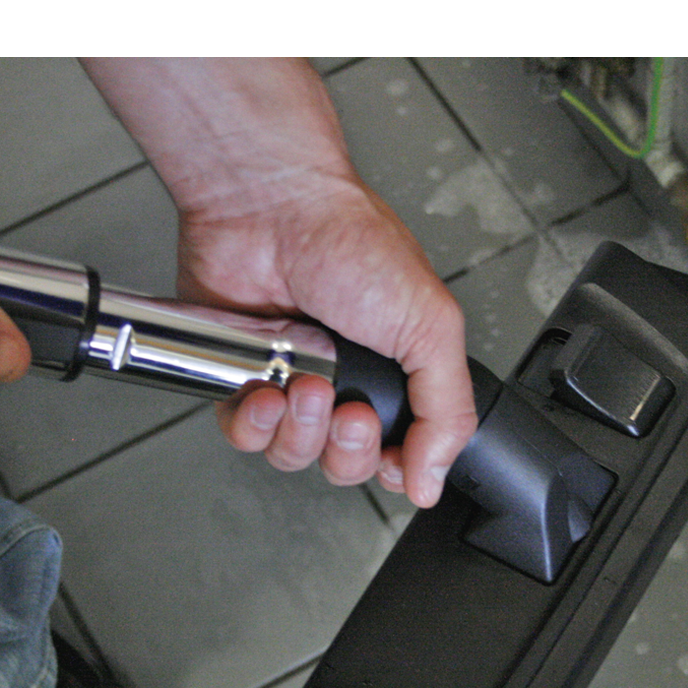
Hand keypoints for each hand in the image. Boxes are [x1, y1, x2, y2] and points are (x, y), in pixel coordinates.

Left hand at [81, 59, 476, 507]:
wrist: (271, 207)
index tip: (390, 457)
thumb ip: (446, 410)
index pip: (395, 452)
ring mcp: (289, 382)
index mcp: (392, 372)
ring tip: (305, 384)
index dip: (392, 466)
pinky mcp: (240, 378)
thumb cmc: (348, 242)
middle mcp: (341, 382)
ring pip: (293, 456)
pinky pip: (244, 435)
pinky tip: (267, 388)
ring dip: (300, 431)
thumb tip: (432, 479)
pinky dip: (254, 423)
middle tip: (348, 410)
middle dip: (347, 449)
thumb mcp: (431, 327)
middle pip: (344, 464)